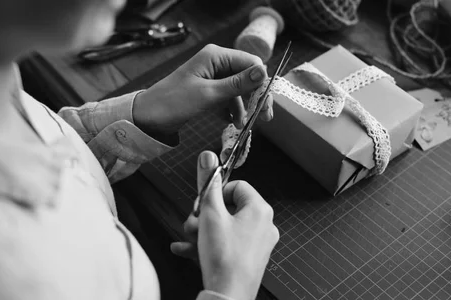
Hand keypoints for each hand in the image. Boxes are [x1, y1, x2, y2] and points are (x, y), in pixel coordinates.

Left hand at [132, 44, 273, 135]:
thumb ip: (237, 84)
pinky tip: (232, 122)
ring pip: (239, 89)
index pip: (250, 63)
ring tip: (243, 125)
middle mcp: (215, 62)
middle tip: (263, 117)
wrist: (148, 118)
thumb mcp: (208, 95)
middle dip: (255, 97)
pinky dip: (232, 110)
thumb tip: (263, 72)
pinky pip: (228, 97)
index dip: (261, 82)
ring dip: (244, 107)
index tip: (265, 104)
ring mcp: (212, 76)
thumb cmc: (173, 103)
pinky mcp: (208, 90)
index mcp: (215, 56)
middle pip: (247, 76)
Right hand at [171, 151, 278, 299]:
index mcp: (259, 210)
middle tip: (193, 223)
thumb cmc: (224, 258)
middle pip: (228, 208)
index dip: (215, 193)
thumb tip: (209, 157)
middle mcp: (263, 225)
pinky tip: (187, 250)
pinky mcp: (248, 259)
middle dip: (204, 215)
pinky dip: (207, 245)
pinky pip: (226, 244)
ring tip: (190, 239)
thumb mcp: (210, 213)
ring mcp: (257, 244)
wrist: (227, 295)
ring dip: (202, 231)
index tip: (203, 202)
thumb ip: (208, 183)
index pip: (237, 186)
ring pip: (224, 227)